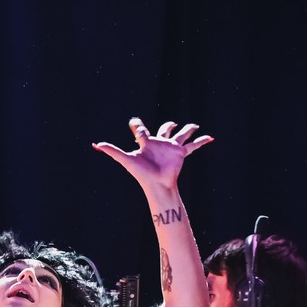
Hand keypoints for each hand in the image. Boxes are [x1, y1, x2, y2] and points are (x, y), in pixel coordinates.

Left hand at [92, 118, 212, 189]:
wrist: (156, 183)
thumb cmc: (141, 173)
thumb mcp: (126, 159)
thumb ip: (112, 151)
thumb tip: (96, 144)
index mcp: (146, 144)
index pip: (142, 131)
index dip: (138, 126)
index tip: (134, 122)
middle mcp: (159, 144)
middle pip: (165, 130)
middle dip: (168, 126)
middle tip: (171, 124)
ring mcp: (171, 148)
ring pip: (181, 135)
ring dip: (188, 129)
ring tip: (193, 126)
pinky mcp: (180, 152)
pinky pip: (193, 145)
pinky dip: (201, 141)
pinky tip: (210, 138)